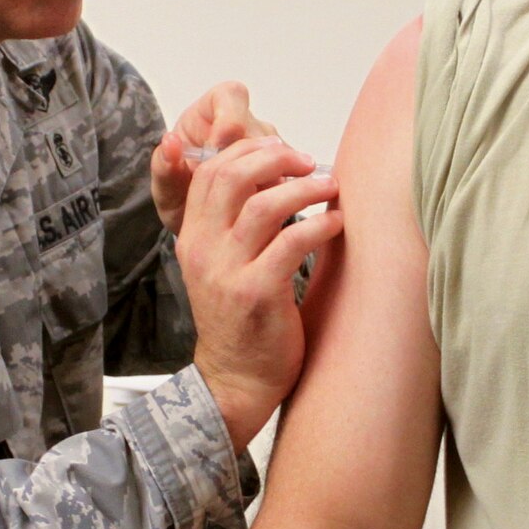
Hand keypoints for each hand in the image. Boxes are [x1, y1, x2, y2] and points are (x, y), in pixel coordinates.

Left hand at [151, 82, 277, 234]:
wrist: (200, 221)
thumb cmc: (182, 193)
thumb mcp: (166, 189)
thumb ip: (165, 168)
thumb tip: (170, 142)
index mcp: (213, 111)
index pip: (231, 96)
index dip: (228, 121)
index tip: (216, 149)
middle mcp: (247, 122)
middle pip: (259, 130)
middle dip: (249, 160)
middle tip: (234, 190)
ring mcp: (269, 145)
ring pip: (280, 153)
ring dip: (266, 180)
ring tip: (245, 206)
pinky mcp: (286, 168)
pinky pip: (291, 174)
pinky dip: (278, 192)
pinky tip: (263, 212)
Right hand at [175, 137, 342, 451]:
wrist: (235, 380)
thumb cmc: (240, 318)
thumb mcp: (222, 265)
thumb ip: (234, 224)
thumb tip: (274, 176)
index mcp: (192, 238)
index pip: (209, 171)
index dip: (247, 150)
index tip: (282, 149)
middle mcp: (203, 250)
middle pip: (232, 177)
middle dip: (276, 159)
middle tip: (309, 162)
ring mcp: (227, 272)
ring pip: (264, 205)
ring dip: (305, 189)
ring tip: (331, 187)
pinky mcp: (256, 294)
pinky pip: (291, 243)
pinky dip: (319, 226)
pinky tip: (336, 224)